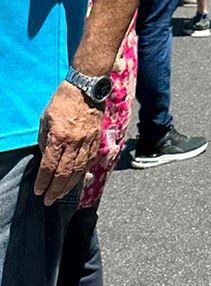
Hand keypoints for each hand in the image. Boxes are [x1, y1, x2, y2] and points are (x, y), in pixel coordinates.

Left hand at [34, 82, 101, 204]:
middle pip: (64, 172)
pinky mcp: (97, 138)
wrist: (87, 85)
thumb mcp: (46, 118)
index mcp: (59, 136)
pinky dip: (82, 173)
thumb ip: (45, 139)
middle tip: (49, 200)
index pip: (49, 166)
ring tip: (61, 195)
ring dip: (69, 186)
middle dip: (55, 190)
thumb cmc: (63, 100)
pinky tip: (77, 179)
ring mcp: (88, 140)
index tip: (39, 191)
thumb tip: (46, 157)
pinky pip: (90, 160)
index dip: (43, 181)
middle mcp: (74, 141)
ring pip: (79, 170)